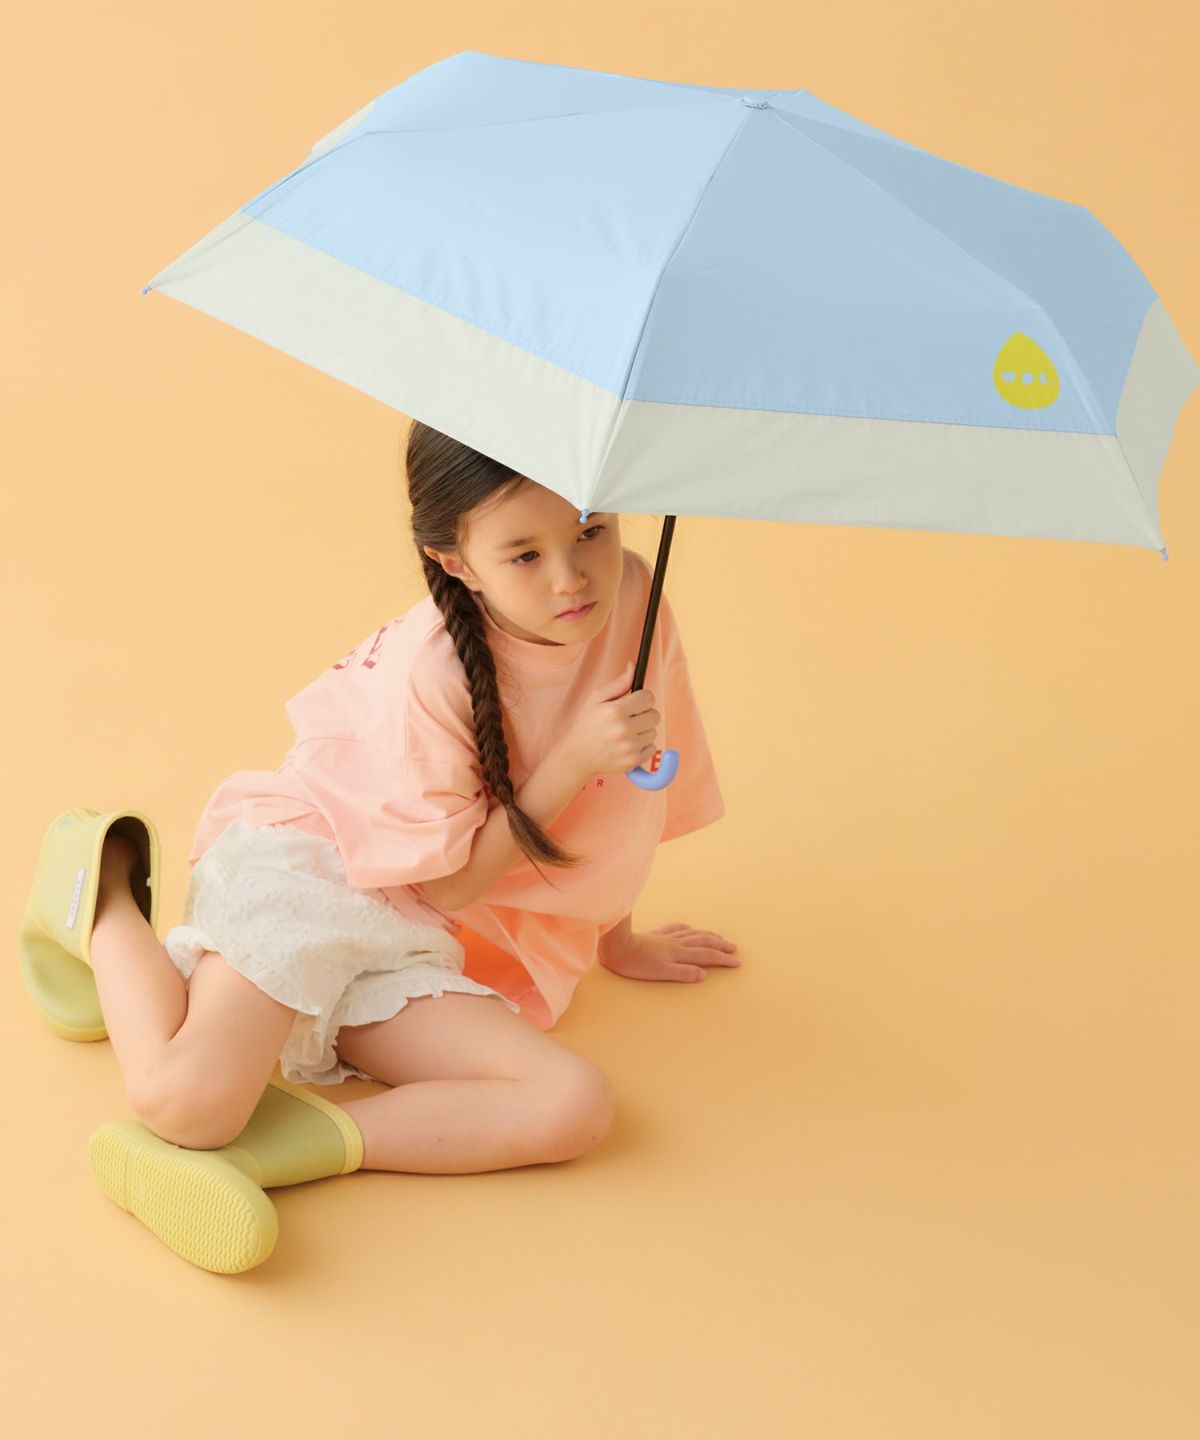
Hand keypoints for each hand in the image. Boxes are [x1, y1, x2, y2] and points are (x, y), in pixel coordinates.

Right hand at [557, 660, 660, 780]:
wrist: (577, 755)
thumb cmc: (587, 724)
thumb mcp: (596, 698)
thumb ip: (618, 682)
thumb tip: (634, 666)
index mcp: (615, 711)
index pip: (648, 698)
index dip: (643, 698)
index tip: (635, 701)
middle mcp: (624, 730)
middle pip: (654, 715)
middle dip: (644, 714)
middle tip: (629, 717)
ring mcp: (629, 748)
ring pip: (653, 732)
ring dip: (643, 730)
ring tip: (625, 732)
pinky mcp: (633, 761)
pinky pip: (652, 748)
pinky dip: (643, 745)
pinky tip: (627, 744)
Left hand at [599, 923, 739, 982]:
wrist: (617, 947)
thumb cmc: (637, 964)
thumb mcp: (661, 973)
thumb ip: (683, 972)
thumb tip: (704, 974)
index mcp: (679, 954)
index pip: (707, 956)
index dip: (723, 959)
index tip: (737, 962)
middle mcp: (676, 944)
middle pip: (704, 942)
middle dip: (720, 945)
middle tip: (734, 948)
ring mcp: (666, 938)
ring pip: (692, 934)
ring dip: (708, 936)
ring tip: (718, 937)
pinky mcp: (655, 935)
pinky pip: (675, 928)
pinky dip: (685, 928)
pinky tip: (688, 926)